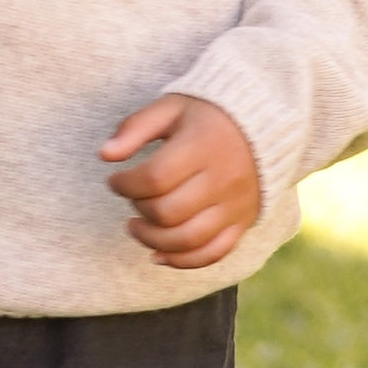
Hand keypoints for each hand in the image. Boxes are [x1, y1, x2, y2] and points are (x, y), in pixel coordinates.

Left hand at [99, 88, 262, 272]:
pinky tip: (158, 254)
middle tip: (131, 198)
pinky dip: (183, 261)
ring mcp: (234, 205)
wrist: (263, 126)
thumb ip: (135, 128)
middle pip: (168, 212)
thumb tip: (104, 154)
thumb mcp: (171, 107)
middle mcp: (222, 179)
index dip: (125, 184)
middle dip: (138, 209)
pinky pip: (213, 253)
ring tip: (136, 227)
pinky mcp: (242, 222)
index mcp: (202, 145)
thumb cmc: (207, 116)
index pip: (155, 178)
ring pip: (188, 239)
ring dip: (152, 240)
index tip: (115, 180)